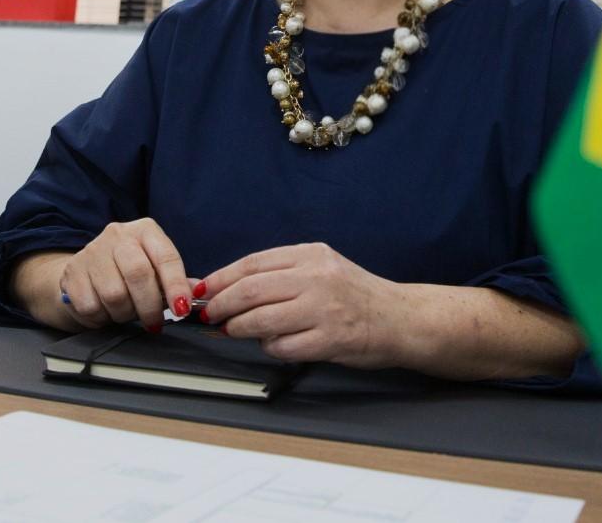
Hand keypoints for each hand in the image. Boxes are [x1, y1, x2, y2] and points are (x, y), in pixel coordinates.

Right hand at [57, 218, 192, 331]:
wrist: (83, 271)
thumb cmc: (126, 271)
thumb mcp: (154, 268)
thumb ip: (175, 280)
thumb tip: (197, 291)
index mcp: (145, 231)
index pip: (166, 257)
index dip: (176, 286)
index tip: (183, 309)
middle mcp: (118, 235)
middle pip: (139, 274)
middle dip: (150, 306)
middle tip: (154, 323)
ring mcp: (92, 251)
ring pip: (114, 294)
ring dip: (124, 313)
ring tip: (126, 312)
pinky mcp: (72, 272)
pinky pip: (91, 306)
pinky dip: (101, 317)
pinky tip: (105, 311)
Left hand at [198, 242, 404, 367]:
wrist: (398, 317)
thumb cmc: (355, 295)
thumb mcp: (322, 268)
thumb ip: (281, 274)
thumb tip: (228, 286)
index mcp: (311, 254)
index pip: (252, 264)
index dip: (220, 279)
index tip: (203, 291)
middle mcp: (316, 277)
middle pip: (250, 290)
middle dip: (220, 305)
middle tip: (209, 315)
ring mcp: (323, 308)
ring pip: (260, 319)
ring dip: (238, 328)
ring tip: (234, 330)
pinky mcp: (329, 339)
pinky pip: (282, 346)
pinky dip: (269, 347)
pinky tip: (274, 344)